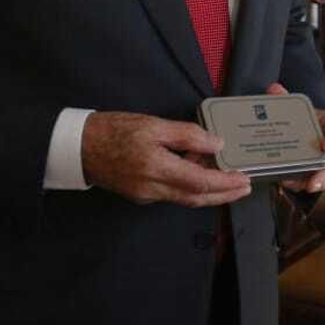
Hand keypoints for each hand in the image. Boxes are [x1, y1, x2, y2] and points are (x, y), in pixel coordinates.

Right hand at [82, 111, 251, 206]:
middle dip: (224, 195)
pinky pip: (172, 194)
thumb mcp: (153, 125)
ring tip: (230, 181)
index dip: (225, 184)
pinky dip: (191, 188)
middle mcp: (153, 188)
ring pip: (185, 199)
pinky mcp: (141, 194)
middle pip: (196, 198)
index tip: (244, 179)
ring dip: (209, 193)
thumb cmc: (114, 130)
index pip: (200, 183)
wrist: (78, 147)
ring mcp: (146, 195)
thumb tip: (216, 143)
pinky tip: (200, 174)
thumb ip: (186, 135)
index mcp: (157, 169)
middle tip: (246, 187)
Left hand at [264, 82, 324, 193]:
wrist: (310, 132)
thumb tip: (273, 89)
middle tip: (314, 181)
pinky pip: (315, 181)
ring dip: (317, 183)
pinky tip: (289, 182)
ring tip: (305, 187)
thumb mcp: (302, 109)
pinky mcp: (320, 173)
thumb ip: (288, 99)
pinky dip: (302, 183)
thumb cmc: (310, 121)